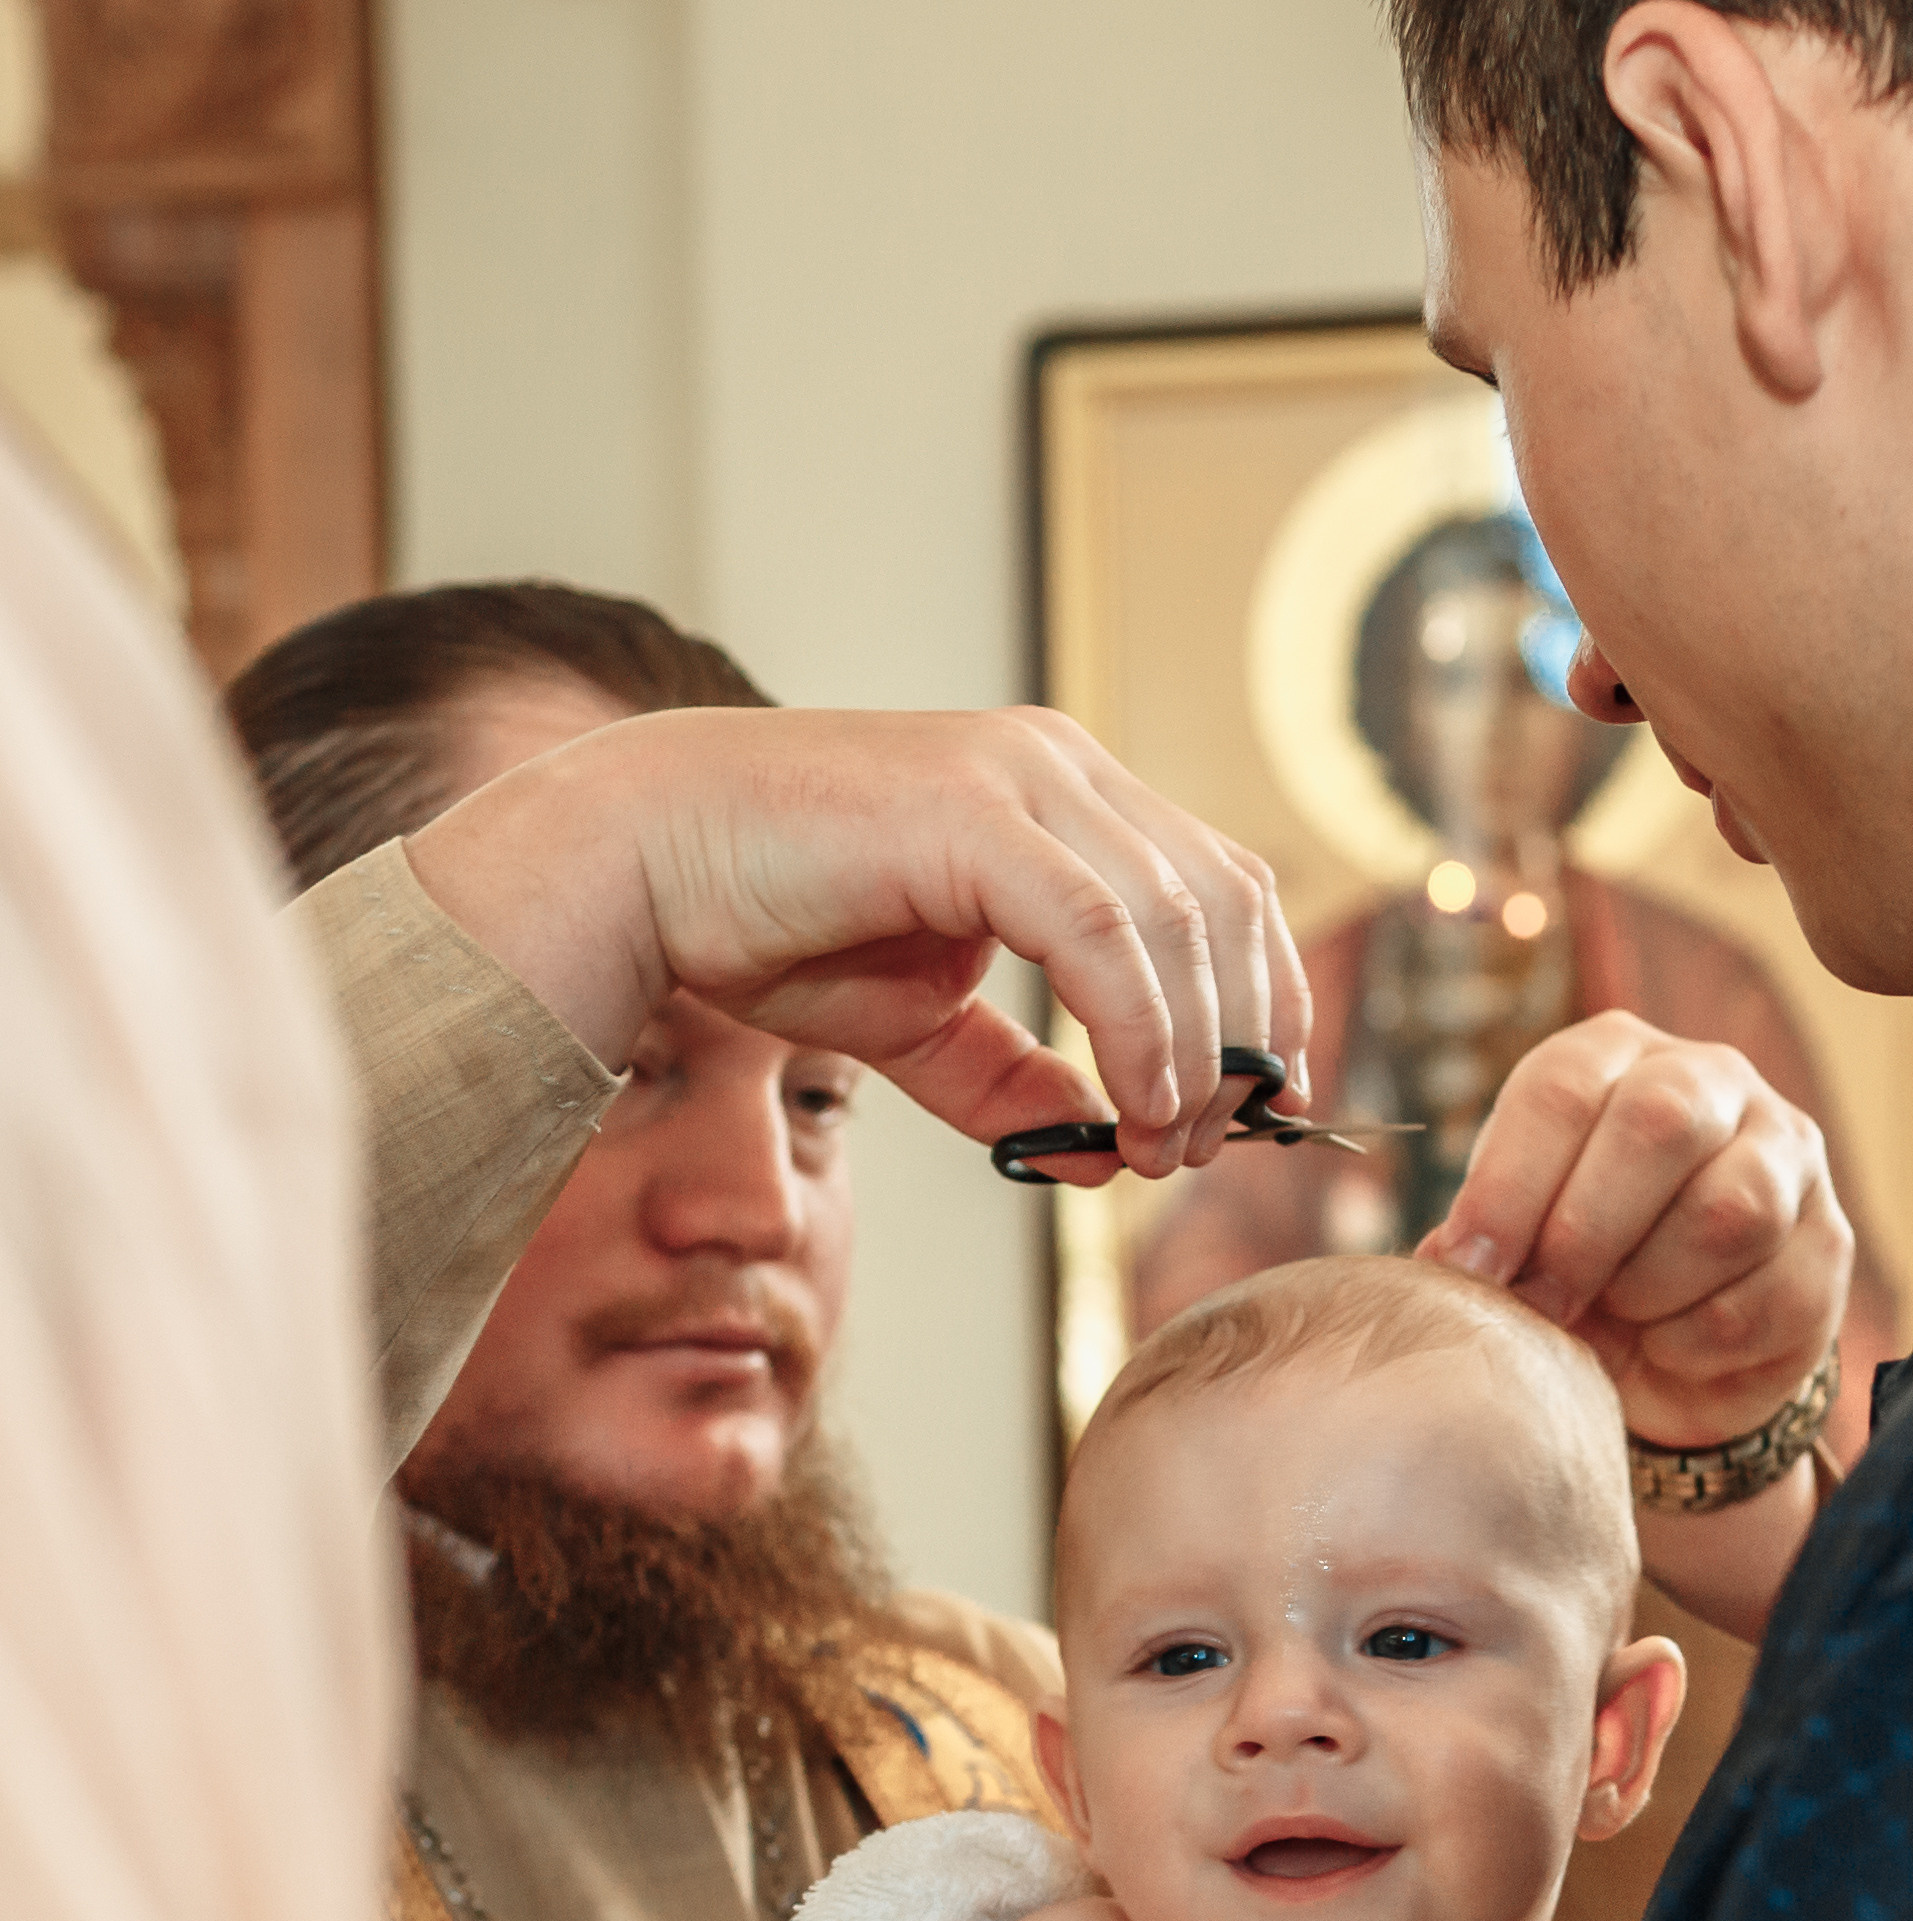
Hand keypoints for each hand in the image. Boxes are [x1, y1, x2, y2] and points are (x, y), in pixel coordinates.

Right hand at [405, 704, 1310, 1180]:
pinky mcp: (974, 812)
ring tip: (1164, 1147)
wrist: (640, 863)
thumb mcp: (921, 1028)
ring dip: (1193, 1056)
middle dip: (1241, 1042)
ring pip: (1179, 922)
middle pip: (1227, 903)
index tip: (1256, 1110)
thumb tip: (1107, 1154)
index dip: (1263, 1002)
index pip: (1224, 888)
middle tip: (1205, 1150)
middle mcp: (1060, 766)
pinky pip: (1102, 936)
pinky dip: (1137, 1037)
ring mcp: (1021, 776)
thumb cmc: (767, 925)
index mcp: (1065, 796)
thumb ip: (1015, 1083)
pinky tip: (1130, 1113)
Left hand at [1421, 1009, 1852, 1452]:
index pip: (1564, 1088)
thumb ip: (1479, 1242)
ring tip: (1616, 1317)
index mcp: (1616, 1056)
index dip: (1509, 1185)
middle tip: (1545, 1305)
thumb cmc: (1574, 1270)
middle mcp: (1713, 1081)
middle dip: (1585, 1232)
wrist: (1670, 1350)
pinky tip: (1665, 1347)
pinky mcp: (1826, 1242)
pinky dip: (1694, 1342)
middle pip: (1660, 1123)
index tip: (1470, 1269)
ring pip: (1728, 1212)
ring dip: (1649, 1288)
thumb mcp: (1512, 1242)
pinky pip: (1763, 1298)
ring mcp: (1786, 1155)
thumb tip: (1445, 1267)